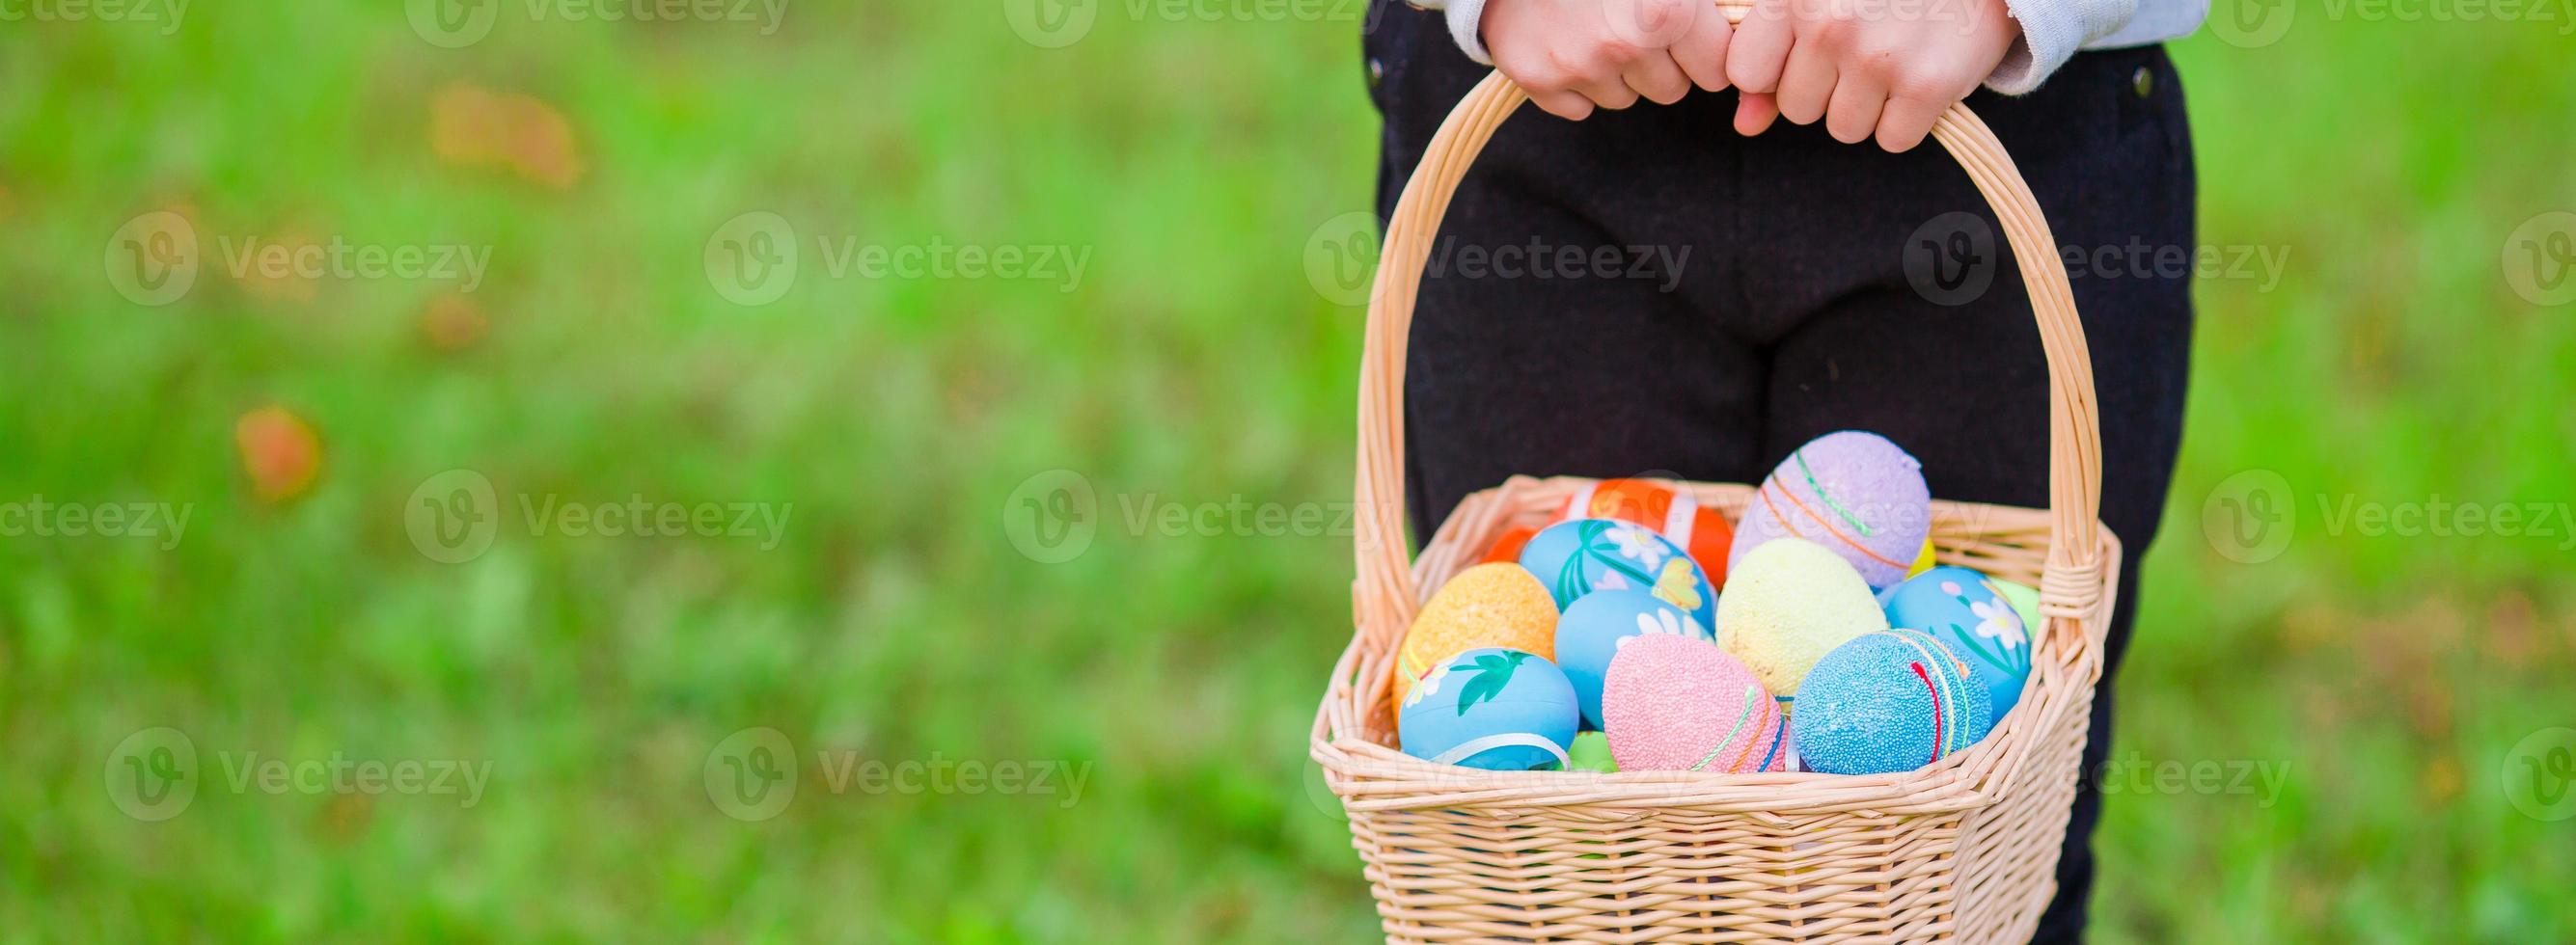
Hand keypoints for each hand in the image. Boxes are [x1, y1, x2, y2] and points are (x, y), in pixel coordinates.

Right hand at [1482, 0, 1736, 120]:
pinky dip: (1576, 83)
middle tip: (1634, 22)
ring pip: (1627, 99)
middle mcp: (1625, 44)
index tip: (1689, 32)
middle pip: (1673, 90)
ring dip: (1619, 72)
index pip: (1718, 70)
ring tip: (1596, 25)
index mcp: (1667, 10)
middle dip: (1662, 62)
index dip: (1705, 50)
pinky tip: (1566, 41)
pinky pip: (1580, 108)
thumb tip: (1751, 27)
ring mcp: (1579, 66)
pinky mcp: (1540, 81)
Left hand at [1723, 0, 2021, 151]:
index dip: (1774, 72)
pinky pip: (1893, 139)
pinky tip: (1921, 75)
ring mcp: (1878, 58)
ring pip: (1844, 128)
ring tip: (1894, 57)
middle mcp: (1830, 25)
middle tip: (1865, 46)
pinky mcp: (1927, 85)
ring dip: (1869, 105)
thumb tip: (1744, 125)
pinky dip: (1909, 119)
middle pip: (1797, 108)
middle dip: (1826, 88)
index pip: (1746, 73)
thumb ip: (1771, 55)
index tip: (1804, 52)